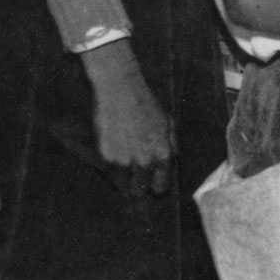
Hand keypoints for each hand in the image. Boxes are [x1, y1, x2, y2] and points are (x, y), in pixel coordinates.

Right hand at [80, 40, 172, 198]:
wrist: (120, 90)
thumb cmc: (145, 104)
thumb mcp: (167, 123)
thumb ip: (172, 145)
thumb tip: (173, 161)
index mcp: (162, 153)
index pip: (161, 186)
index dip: (157, 188)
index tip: (153, 188)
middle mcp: (144, 160)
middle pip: (140, 190)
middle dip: (139, 189)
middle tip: (136, 186)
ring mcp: (123, 160)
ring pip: (123, 185)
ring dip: (124, 183)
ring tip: (124, 177)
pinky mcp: (105, 155)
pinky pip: (109, 173)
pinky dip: (111, 171)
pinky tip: (114, 160)